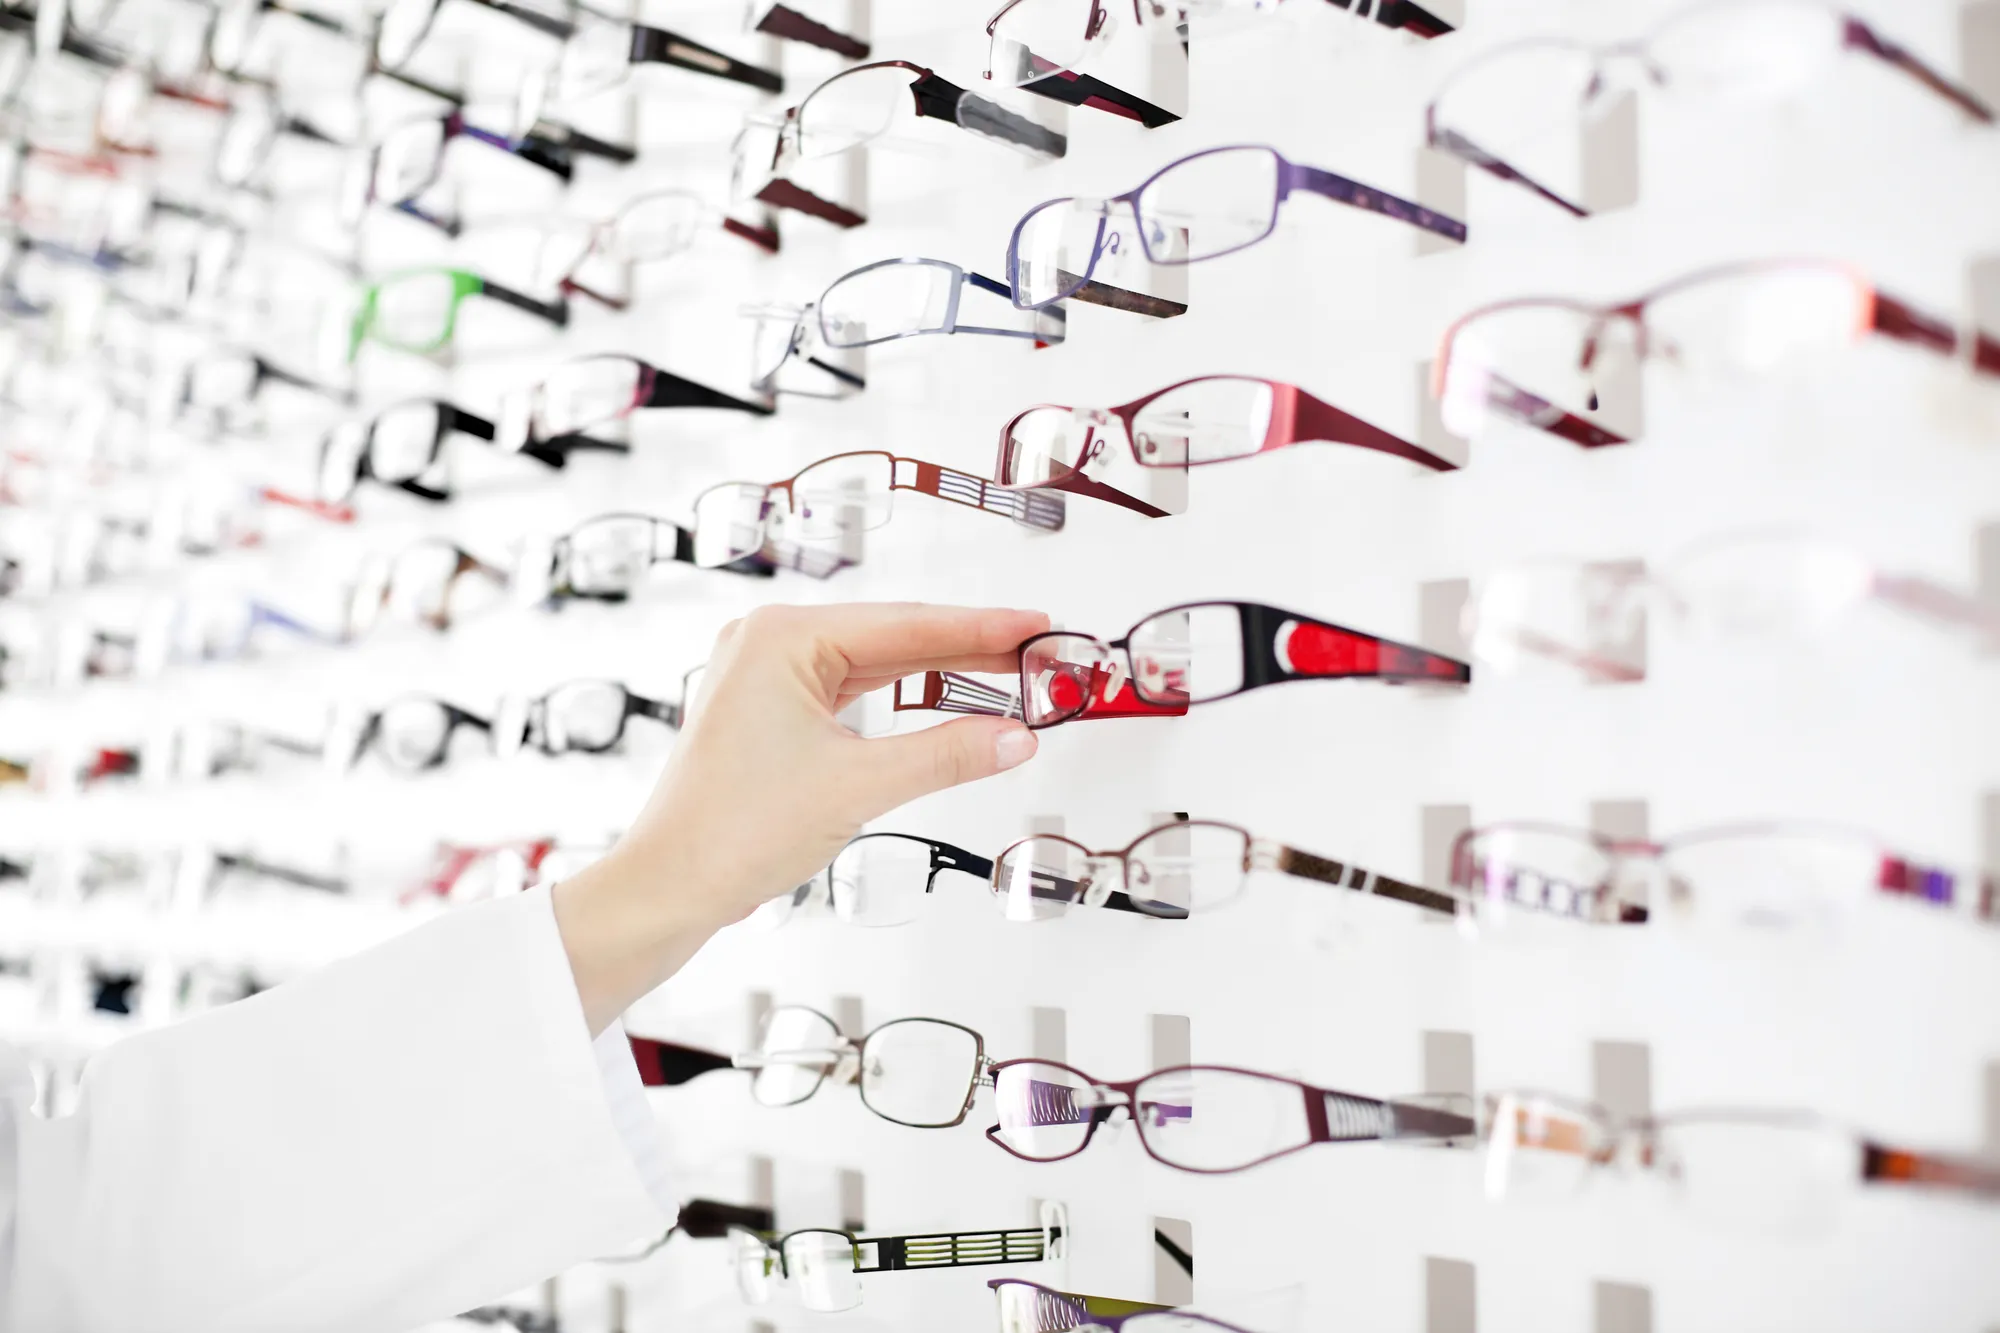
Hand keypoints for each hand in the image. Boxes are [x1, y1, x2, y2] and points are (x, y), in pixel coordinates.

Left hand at [554, 603, 1046, 1032]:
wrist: (668, 889)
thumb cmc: (732, 832)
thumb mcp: (859, 787)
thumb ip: (947, 755)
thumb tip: (1015, 737)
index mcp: (781, 638)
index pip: (906, 626)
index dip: (981, 629)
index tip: (1036, 626)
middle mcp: (767, 643)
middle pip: (893, 638)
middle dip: (966, 649)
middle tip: (1037, 651)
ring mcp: (764, 677)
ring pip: (874, 665)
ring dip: (937, 674)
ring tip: (1006, 673)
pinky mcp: (768, 712)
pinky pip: (850, 692)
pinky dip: (900, 701)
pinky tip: (943, 701)